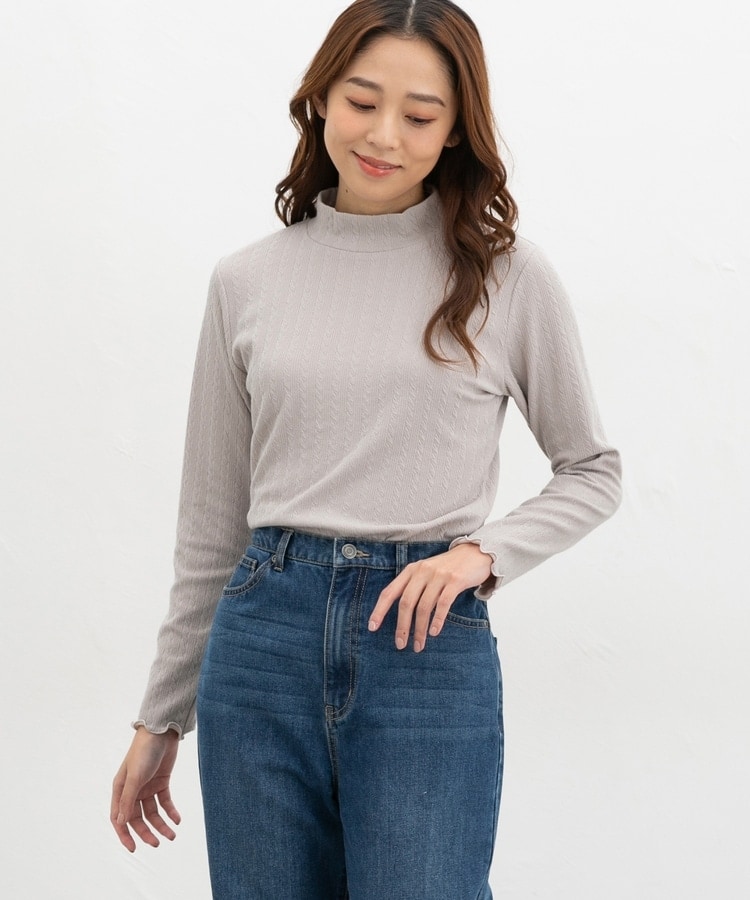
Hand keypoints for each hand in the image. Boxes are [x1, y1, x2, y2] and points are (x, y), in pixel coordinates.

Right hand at [111, 726, 180, 851]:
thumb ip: (128, 799)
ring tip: (172, 835)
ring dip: (162, 824)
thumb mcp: (135, 777)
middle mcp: (132, 790)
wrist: (162, 731)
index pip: (119, 818)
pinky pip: (165, 802)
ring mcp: (147, 787)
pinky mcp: (161, 782)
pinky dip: (171, 811)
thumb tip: (120, 822)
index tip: (133, 848)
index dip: (124, 834)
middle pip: (137, 818)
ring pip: (153, 812)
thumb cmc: (144, 751)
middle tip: (158, 843)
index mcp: (120, 790)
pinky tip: (177, 819)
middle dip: (147, 832)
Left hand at [367, 542, 492, 652]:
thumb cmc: (448, 568)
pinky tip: (434, 632)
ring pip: (424, 606)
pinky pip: (443, 604)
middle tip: (401, 644)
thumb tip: (401, 614)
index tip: (372, 627)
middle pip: (406, 602)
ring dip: (419, 629)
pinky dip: (437, 620)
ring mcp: (439, 575)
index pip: (390, 592)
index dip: (379, 610)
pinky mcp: (455, 580)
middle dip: (402, 626)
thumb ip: (413, 587)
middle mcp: (422, 571)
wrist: (475, 553)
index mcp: (411, 570)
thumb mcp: (426, 572)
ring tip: (419, 645)